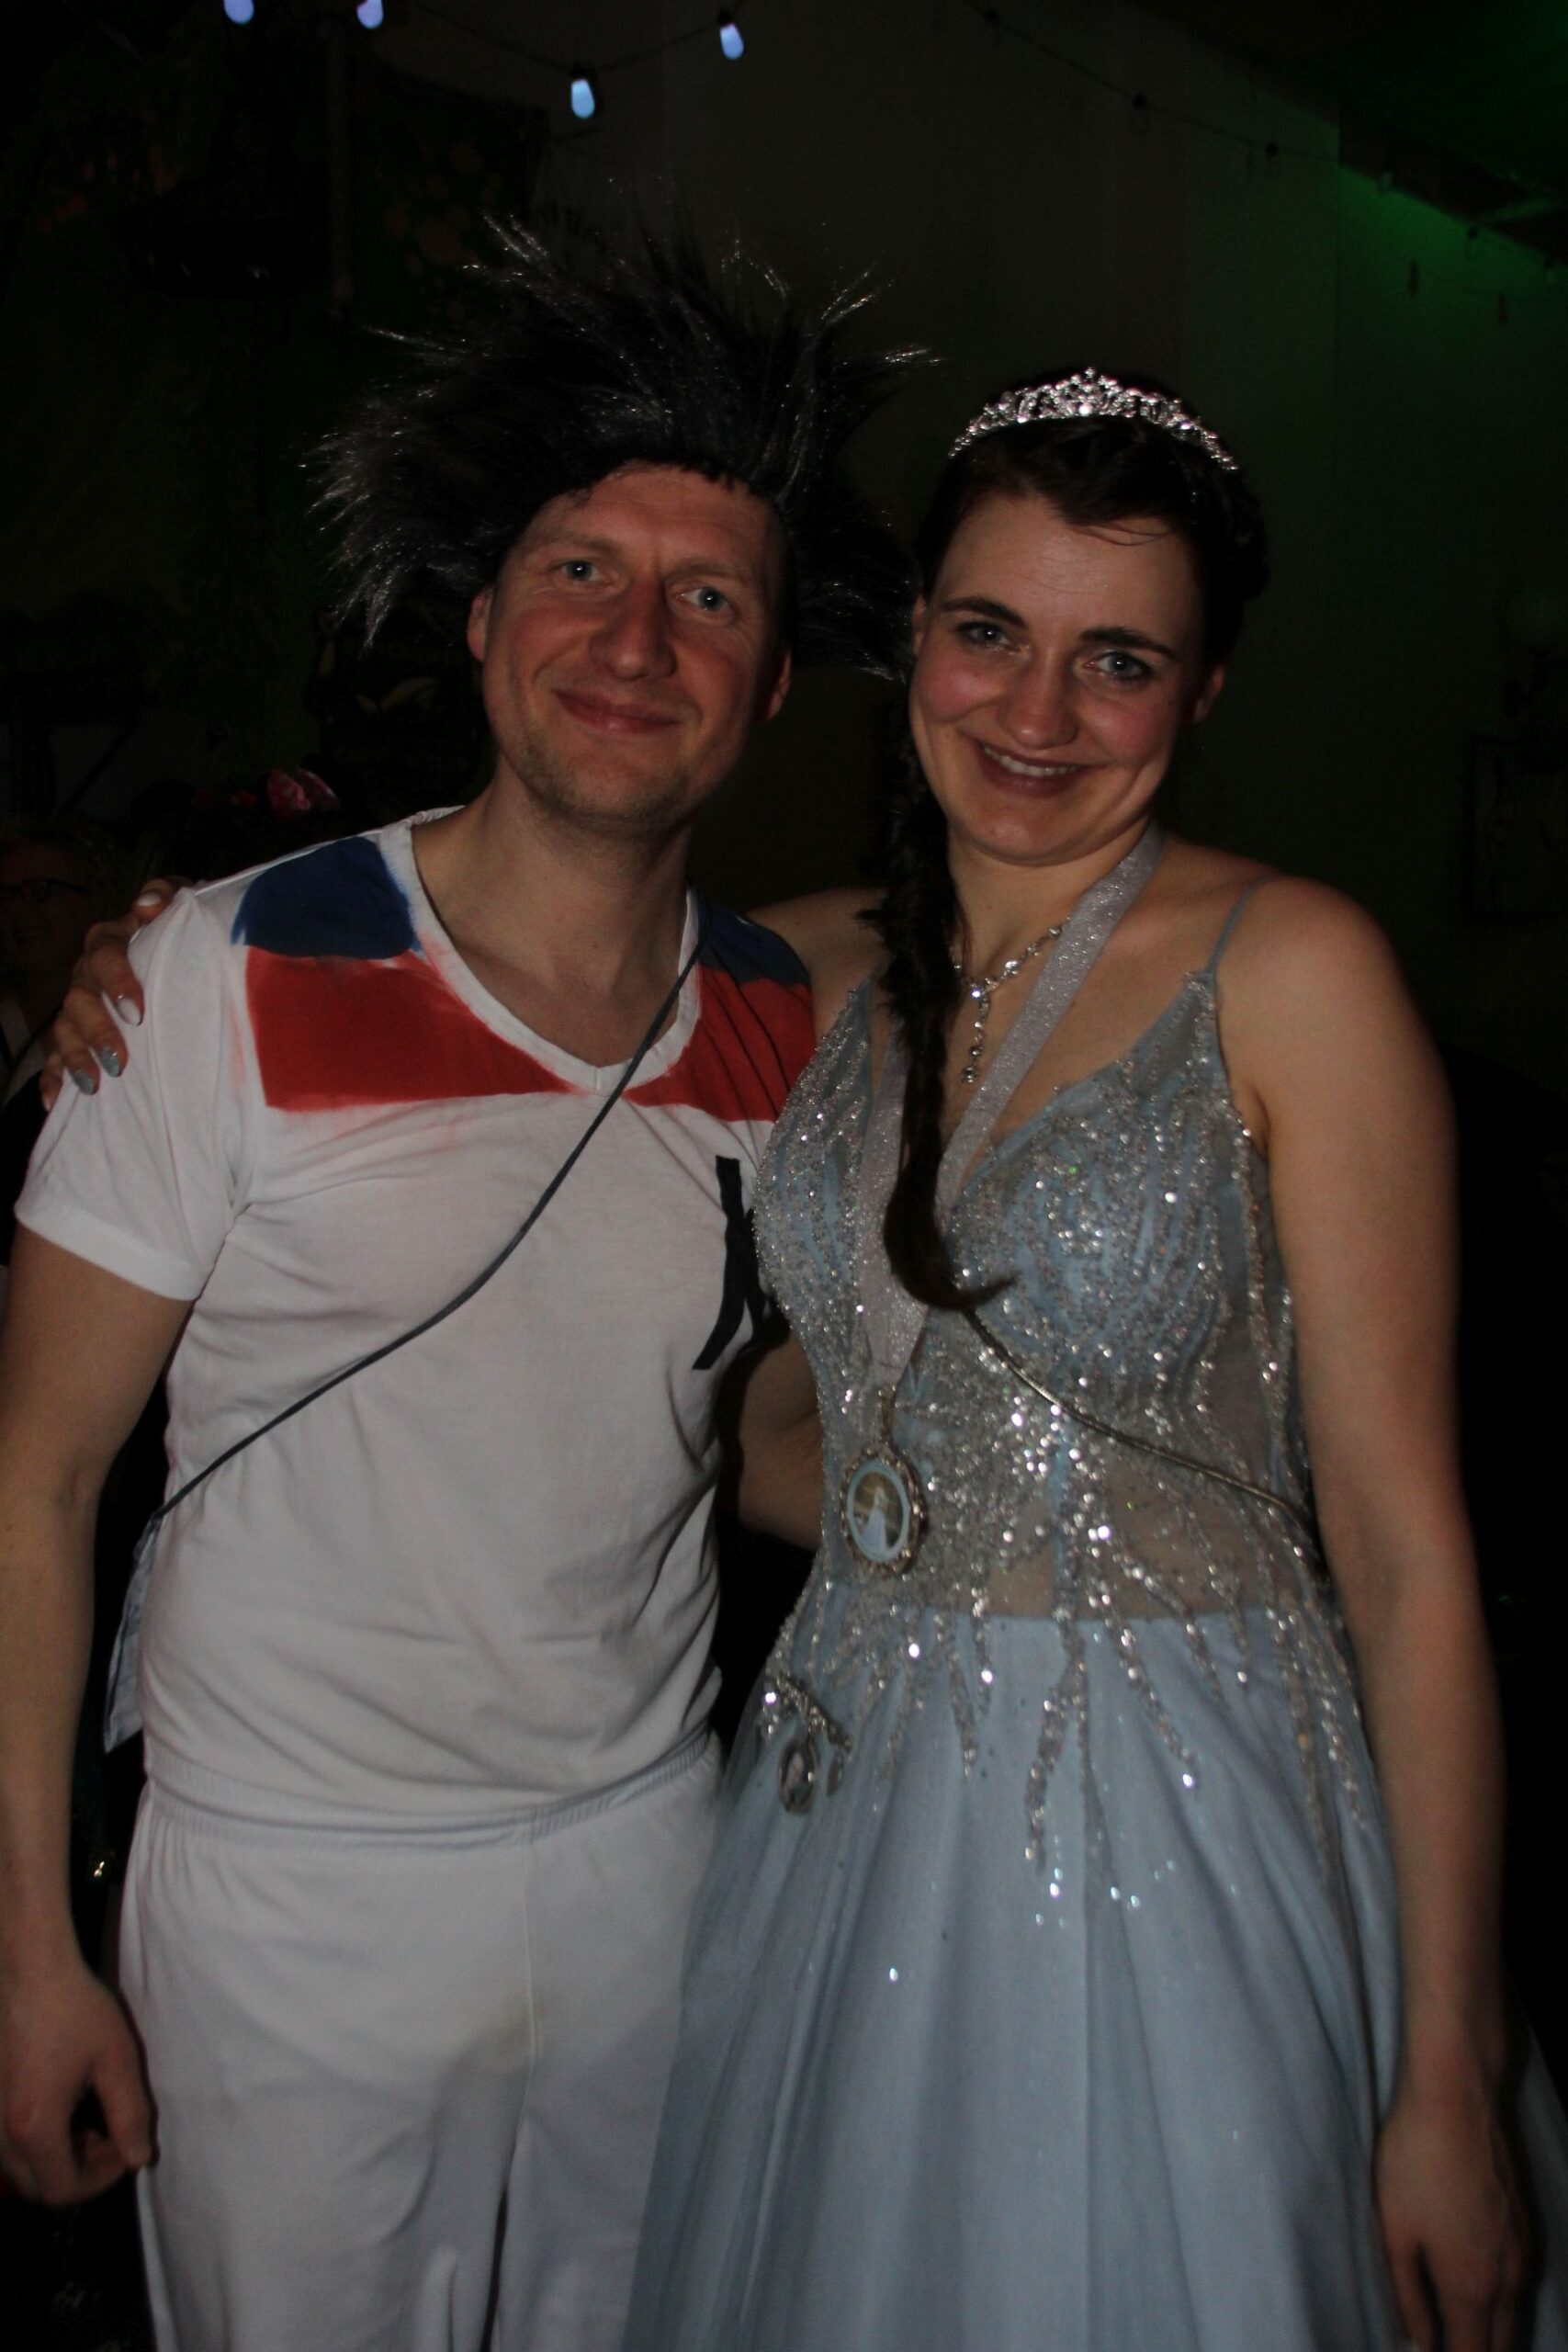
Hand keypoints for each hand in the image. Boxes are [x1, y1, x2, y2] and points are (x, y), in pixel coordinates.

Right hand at [0, 1950, 153, 2202]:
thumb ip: (130, 2115)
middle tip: (108, 2136)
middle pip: (36, 2186)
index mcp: (34, 2126)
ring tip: (89, 2118)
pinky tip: (62, 2103)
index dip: (99, 2180)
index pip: (62, 2190)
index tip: (123, 2148)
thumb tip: (138, 2160)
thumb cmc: (74, 2007)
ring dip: (56, 2157)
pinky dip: (36, 2139)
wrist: (27, 1967)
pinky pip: (7, 2141)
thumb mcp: (116, 2059)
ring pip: (19, 2166)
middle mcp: (1, 2130)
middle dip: (77, 2173)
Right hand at [38, 882, 176, 1109]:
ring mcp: (79, 1007)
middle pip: (79, 1000)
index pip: (105, 956)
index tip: (137, 1012)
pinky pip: (55, 1058)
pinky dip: (54, 1079)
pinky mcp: (78, 1037)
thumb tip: (146, 904)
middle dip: (96, 1032)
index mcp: (110, 941)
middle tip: (119, 1060)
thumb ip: (168, 895)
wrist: (185, 949)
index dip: (116, 983)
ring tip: (94, 1085)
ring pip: (64, 1031)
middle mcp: (87, 974)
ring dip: (75, 1059)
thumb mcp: (185, 902)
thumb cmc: (182, 928)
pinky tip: (57, 1101)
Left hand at [1376, 2073, 1525, 2351]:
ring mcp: (1523, 2251)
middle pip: (1502, 2345)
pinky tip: (1479, 2290)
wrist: (1457, 2098)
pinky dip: (1504, 2302)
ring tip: (1457, 2328)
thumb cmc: (1414, 2162)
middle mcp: (1508, 2278)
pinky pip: (1520, 2284)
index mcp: (1472, 2287)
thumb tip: (1418, 2342)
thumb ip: (1408, 2295)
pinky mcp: (1525, 2225)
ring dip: (1493, 2333)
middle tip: (1444, 2343)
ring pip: (1514, 2315)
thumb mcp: (1395, 2233)